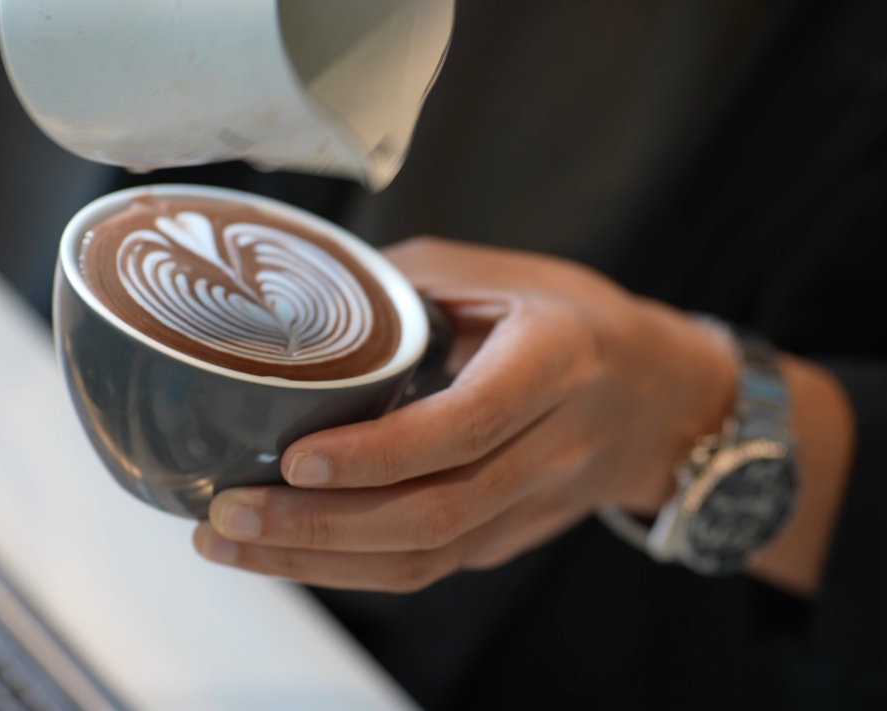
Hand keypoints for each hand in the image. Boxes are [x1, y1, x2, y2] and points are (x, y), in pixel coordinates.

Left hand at [192, 237, 737, 591]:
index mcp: (553, 362)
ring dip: (316, 562)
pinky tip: (281, 552)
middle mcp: (550, 446)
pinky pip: (425, 567)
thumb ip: (408, 282)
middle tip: (225, 514)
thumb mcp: (503, 276)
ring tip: (227, 544)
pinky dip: (346, 566)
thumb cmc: (574, 323)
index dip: (377, 453)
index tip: (294, 459)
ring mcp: (531, 506)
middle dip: (317, 527)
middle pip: (432, 513)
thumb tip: (301, 294)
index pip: (465, 425)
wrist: (661, 401)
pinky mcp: (508, 540)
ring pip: (423, 558)